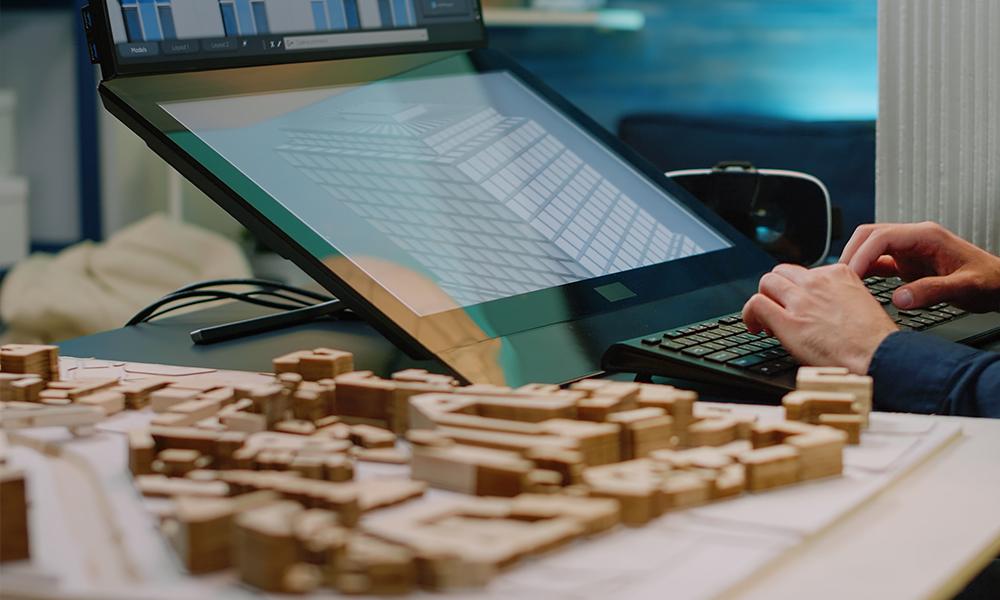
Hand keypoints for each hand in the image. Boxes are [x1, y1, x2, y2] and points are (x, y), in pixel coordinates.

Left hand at [742, 263, 897, 373]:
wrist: (879, 356)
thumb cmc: (875, 340)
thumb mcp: (862, 303)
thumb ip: (839, 297)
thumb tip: (821, 307)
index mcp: (839, 275)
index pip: (805, 272)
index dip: (796, 290)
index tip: (796, 305)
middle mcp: (818, 283)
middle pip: (781, 273)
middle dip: (776, 291)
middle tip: (777, 311)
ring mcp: (802, 301)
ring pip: (766, 283)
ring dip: (763, 300)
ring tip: (765, 321)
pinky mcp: (788, 322)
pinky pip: (757, 304)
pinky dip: (749, 314)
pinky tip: (755, 327)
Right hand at [840, 222, 999, 311]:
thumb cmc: (989, 281)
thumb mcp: (965, 287)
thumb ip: (932, 291)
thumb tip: (899, 299)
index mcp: (926, 236)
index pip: (881, 237)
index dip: (861, 255)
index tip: (849, 275)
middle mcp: (914, 239)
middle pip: (869, 236)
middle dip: (850, 255)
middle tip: (838, 279)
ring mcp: (909, 250)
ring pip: (870, 248)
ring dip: (855, 263)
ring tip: (842, 283)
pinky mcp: (907, 263)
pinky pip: (878, 262)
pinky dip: (865, 272)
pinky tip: (857, 286)